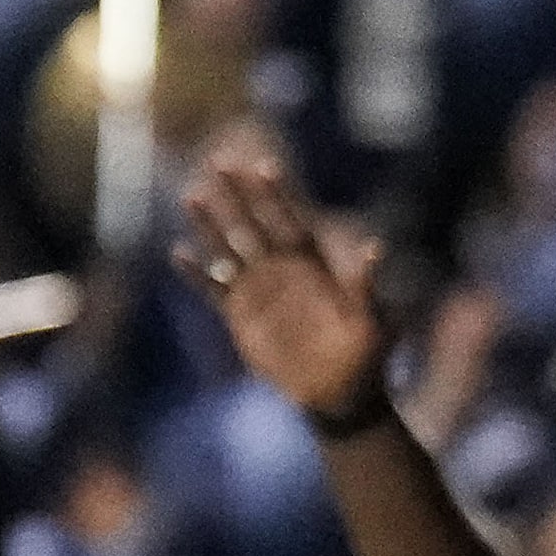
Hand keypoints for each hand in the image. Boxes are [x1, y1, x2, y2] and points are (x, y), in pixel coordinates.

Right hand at [178, 127, 390, 422]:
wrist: (340, 394)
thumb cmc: (365, 357)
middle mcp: (283, 270)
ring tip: (192, 195)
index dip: (279, 194)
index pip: (292, 219)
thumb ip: (368, 286)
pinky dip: (196, 274)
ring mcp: (260, 290)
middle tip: (219, 160)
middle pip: (255, 223)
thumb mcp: (374, 320)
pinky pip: (214, 289)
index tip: (264, 165)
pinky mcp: (241, 316)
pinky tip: (178, 254)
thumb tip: (376, 247)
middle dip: (237, 193)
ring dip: (211, 223)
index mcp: (314, 265)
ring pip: (229, 248)